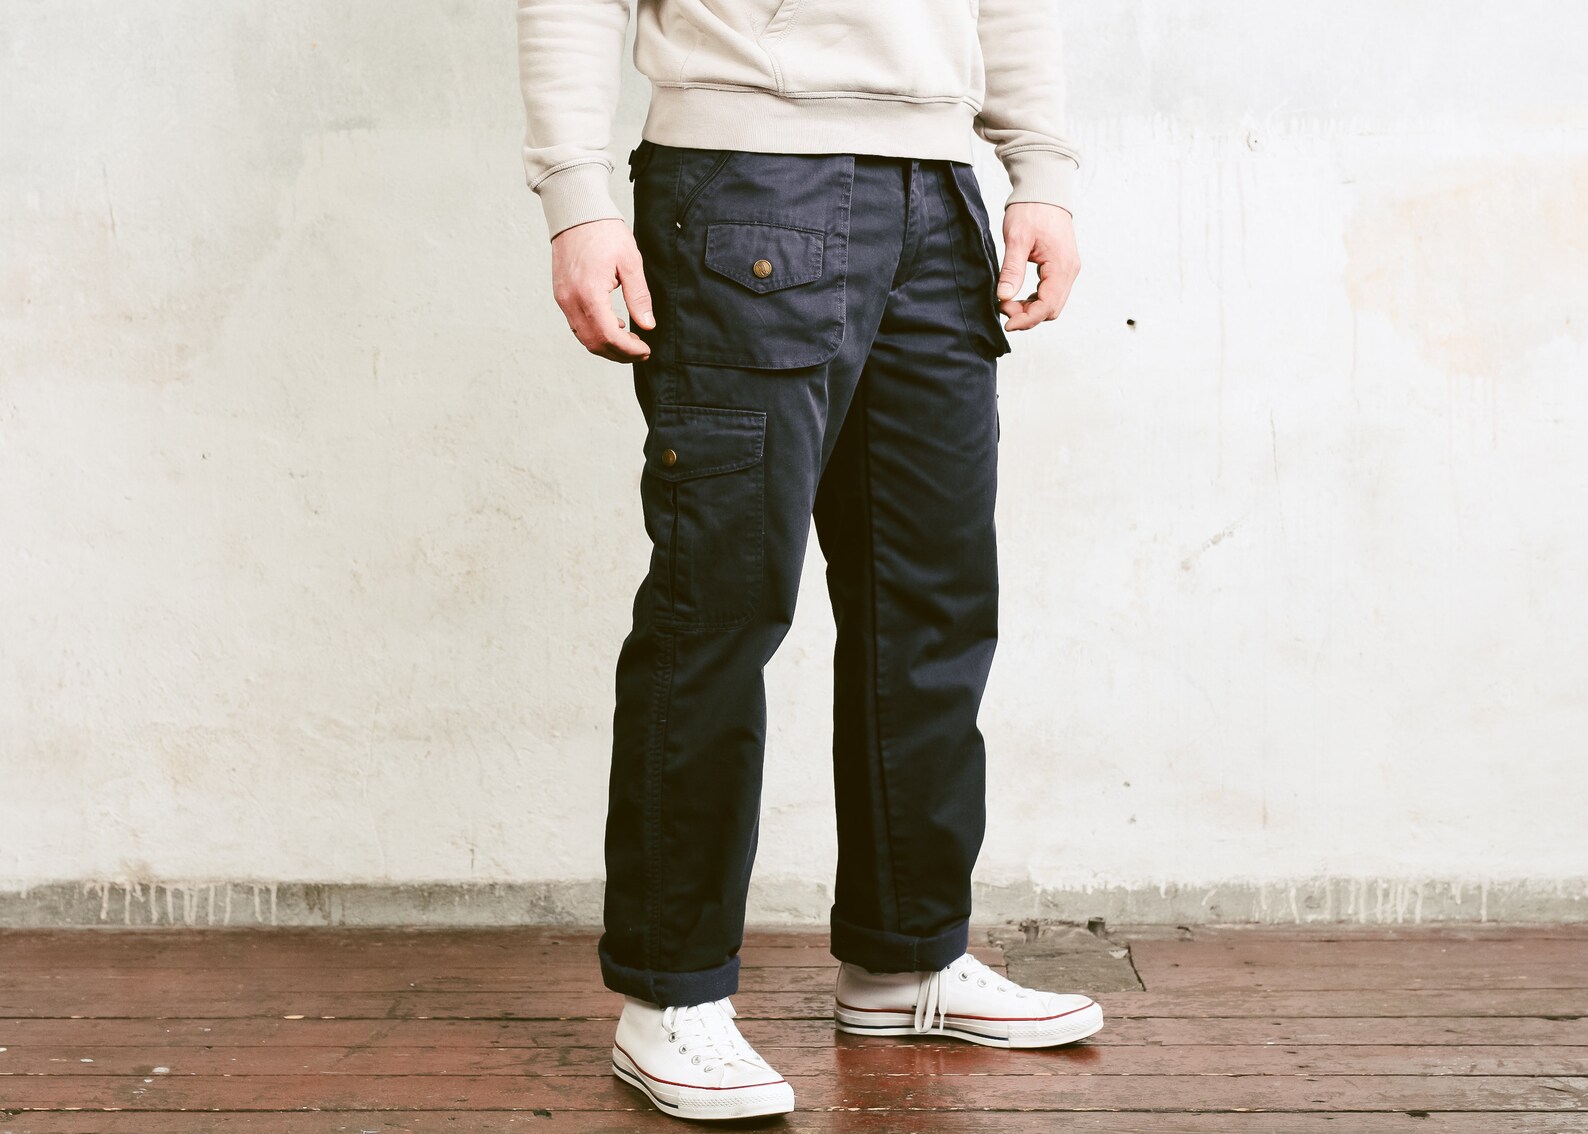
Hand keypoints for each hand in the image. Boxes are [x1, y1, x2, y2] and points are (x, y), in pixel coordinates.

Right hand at [550, 218, 654, 361]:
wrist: (575, 211)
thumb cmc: (604, 231)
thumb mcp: (630, 262)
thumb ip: (638, 296)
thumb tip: (648, 325)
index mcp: (589, 293)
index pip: (608, 336)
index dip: (628, 350)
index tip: (646, 350)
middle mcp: (570, 300)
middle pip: (594, 343)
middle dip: (619, 353)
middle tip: (640, 350)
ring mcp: (562, 299)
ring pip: (583, 337)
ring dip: (606, 345)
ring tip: (630, 341)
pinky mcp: (560, 294)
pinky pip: (576, 324)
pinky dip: (594, 332)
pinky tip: (613, 324)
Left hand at [995, 202, 1079, 331]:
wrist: (1044, 190)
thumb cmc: (1032, 209)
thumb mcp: (1016, 239)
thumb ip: (1012, 270)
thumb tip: (1004, 296)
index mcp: (1061, 266)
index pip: (1047, 306)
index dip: (1026, 319)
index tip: (1006, 322)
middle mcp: (1069, 271)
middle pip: (1051, 309)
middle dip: (1027, 316)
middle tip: (1003, 307)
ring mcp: (1067, 269)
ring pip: (1051, 303)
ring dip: (1030, 309)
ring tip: (1008, 301)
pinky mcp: (1061, 267)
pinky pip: (1050, 292)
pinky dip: (1034, 299)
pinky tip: (1018, 296)